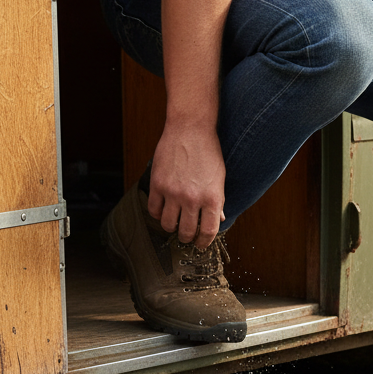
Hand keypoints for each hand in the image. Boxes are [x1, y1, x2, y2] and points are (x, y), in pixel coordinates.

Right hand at [147, 124, 226, 247]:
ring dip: (171, 228)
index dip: (204, 242)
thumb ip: (217, 201)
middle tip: (186, 235)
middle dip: (187, 238)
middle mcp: (192, 198)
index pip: (208, 232)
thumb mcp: (219, 178)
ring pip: (167, 224)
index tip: (201, 244)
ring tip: (174, 223)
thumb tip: (218, 220)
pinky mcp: (157, 184)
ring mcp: (173, 192)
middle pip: (186, 232)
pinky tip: (163, 211)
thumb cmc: (208, 152)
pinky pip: (153, 209)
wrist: (190, 129)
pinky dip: (157, 214)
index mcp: (212, 198)